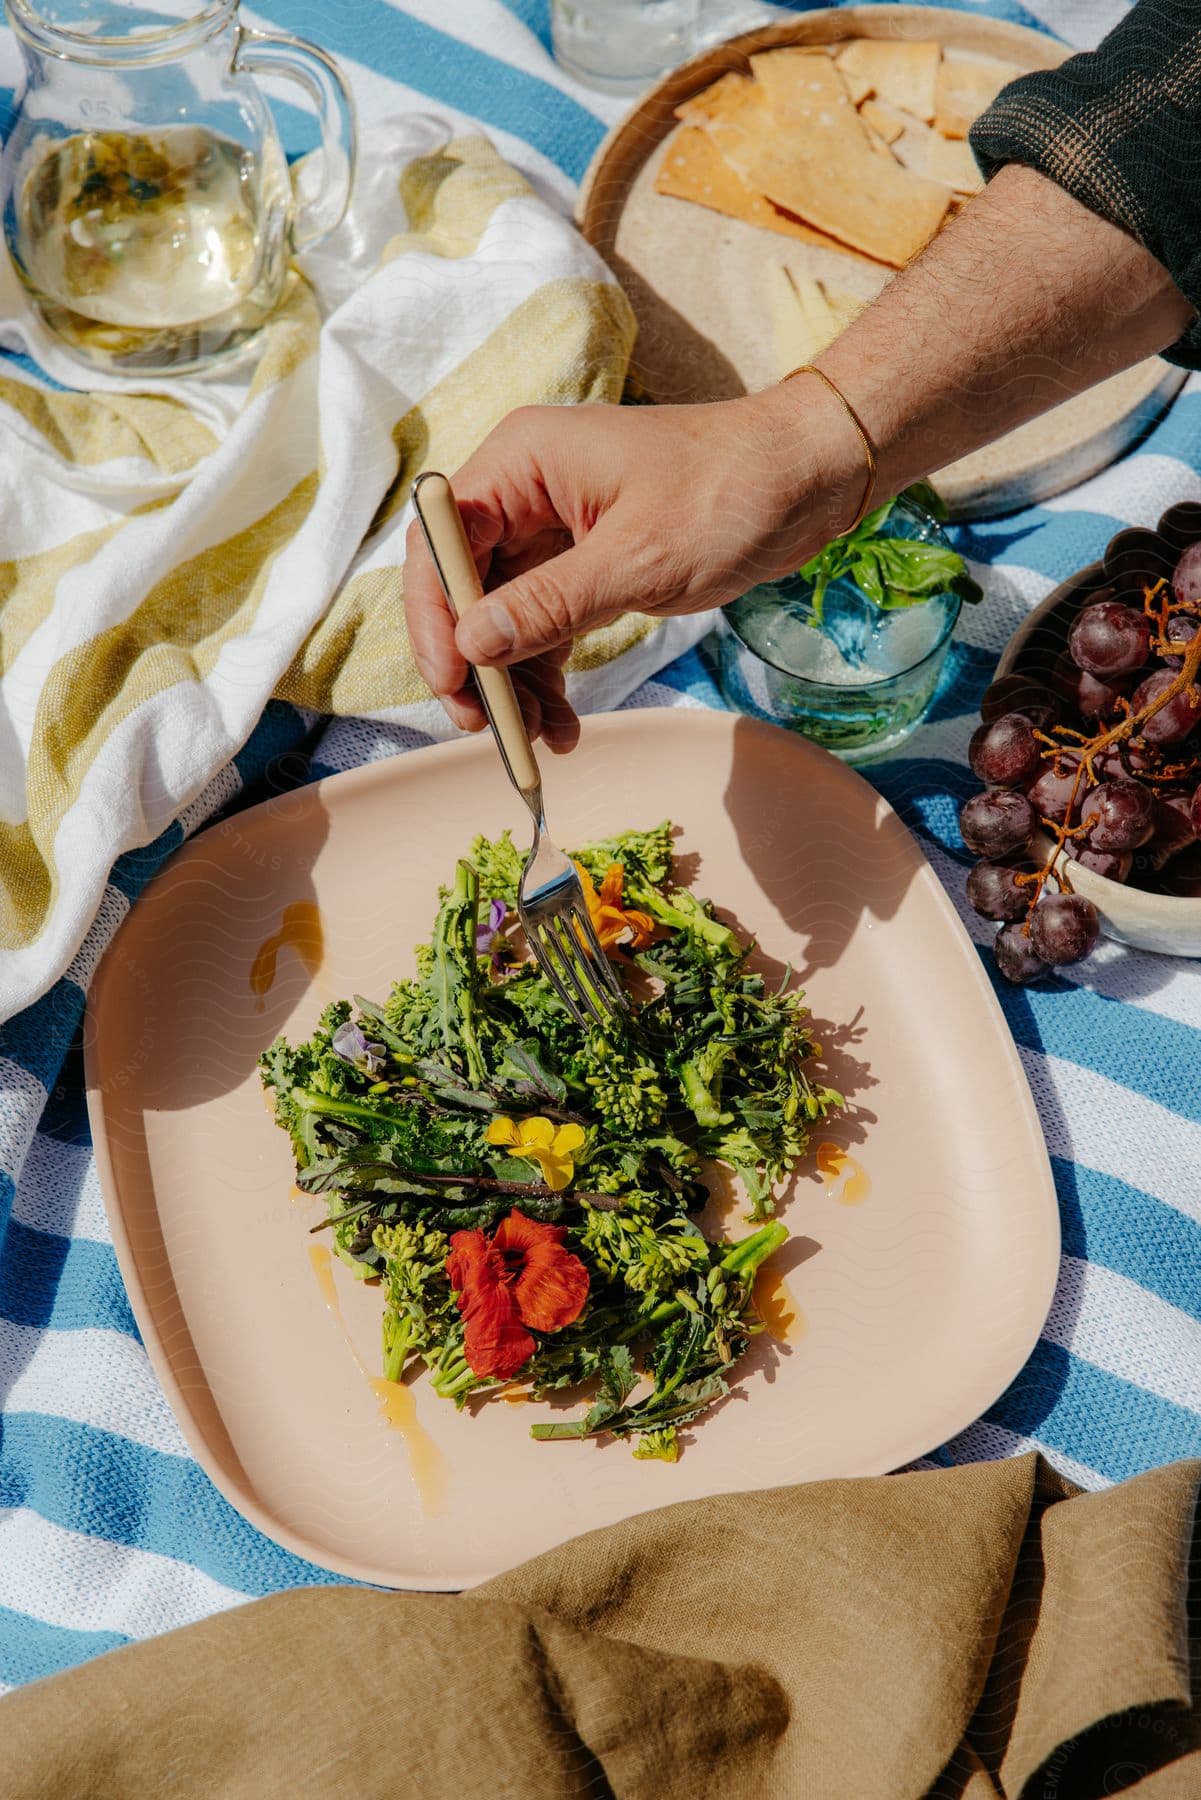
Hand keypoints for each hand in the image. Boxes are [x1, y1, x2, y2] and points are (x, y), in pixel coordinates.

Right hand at [403, 385, 867, 746]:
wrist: (806, 478)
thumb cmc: (729, 493)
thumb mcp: (637, 559)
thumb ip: (549, 604)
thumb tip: (472, 647)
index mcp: (522, 462)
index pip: (440, 542)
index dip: (434, 616)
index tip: (452, 683)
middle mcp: (525, 490)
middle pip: (464, 586)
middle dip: (476, 663)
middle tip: (492, 729)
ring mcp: (554, 528)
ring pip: (504, 617)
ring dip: (515, 682)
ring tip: (540, 740)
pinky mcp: (585, 563)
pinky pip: (544, 625)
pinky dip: (549, 674)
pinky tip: (563, 725)